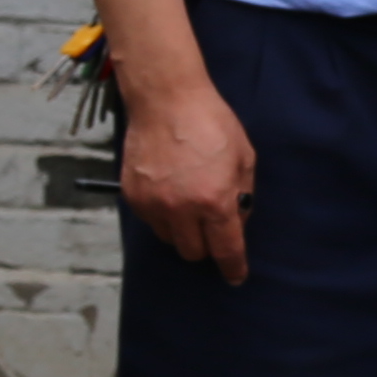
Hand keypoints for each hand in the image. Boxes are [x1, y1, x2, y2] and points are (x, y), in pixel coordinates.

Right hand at [121, 70, 259, 283]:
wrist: (166, 99)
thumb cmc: (211, 122)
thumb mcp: (243, 157)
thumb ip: (241, 194)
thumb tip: (237, 221)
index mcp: (214, 201)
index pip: (225, 249)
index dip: (233, 267)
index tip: (235, 277)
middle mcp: (181, 209)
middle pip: (193, 253)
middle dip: (206, 245)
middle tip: (211, 224)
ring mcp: (153, 204)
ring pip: (170, 239)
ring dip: (182, 231)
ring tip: (188, 202)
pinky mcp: (133, 196)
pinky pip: (151, 221)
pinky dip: (162, 215)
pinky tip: (169, 190)